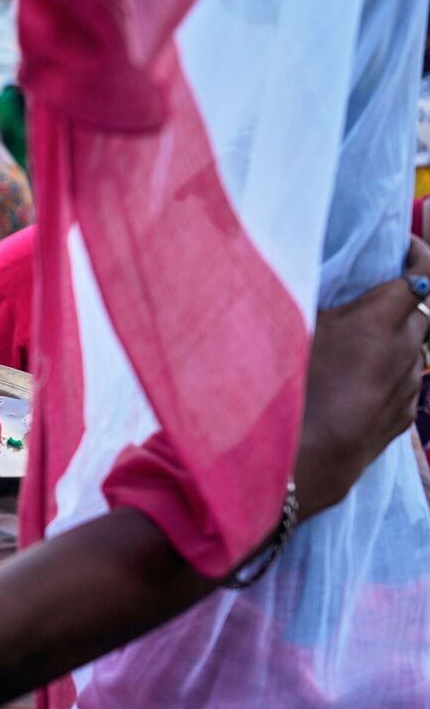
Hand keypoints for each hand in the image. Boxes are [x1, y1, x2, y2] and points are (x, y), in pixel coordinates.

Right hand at [294, 237, 429, 515]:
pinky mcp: (404, 417)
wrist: (304, 459)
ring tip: (359, 347)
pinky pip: (407, 384)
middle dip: (402, 303)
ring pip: (415, 350)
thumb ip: (319, 301)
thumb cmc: (291, 387)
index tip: (401, 249)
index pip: (419, 273)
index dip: (415, 255)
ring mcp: (408, 386)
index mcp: (379, 319)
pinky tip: (361, 383)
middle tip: (369, 302)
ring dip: (396, 342)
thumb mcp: (295, 329)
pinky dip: (393, 374)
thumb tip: (321, 281)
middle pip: (420, 312)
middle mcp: (404, 349)